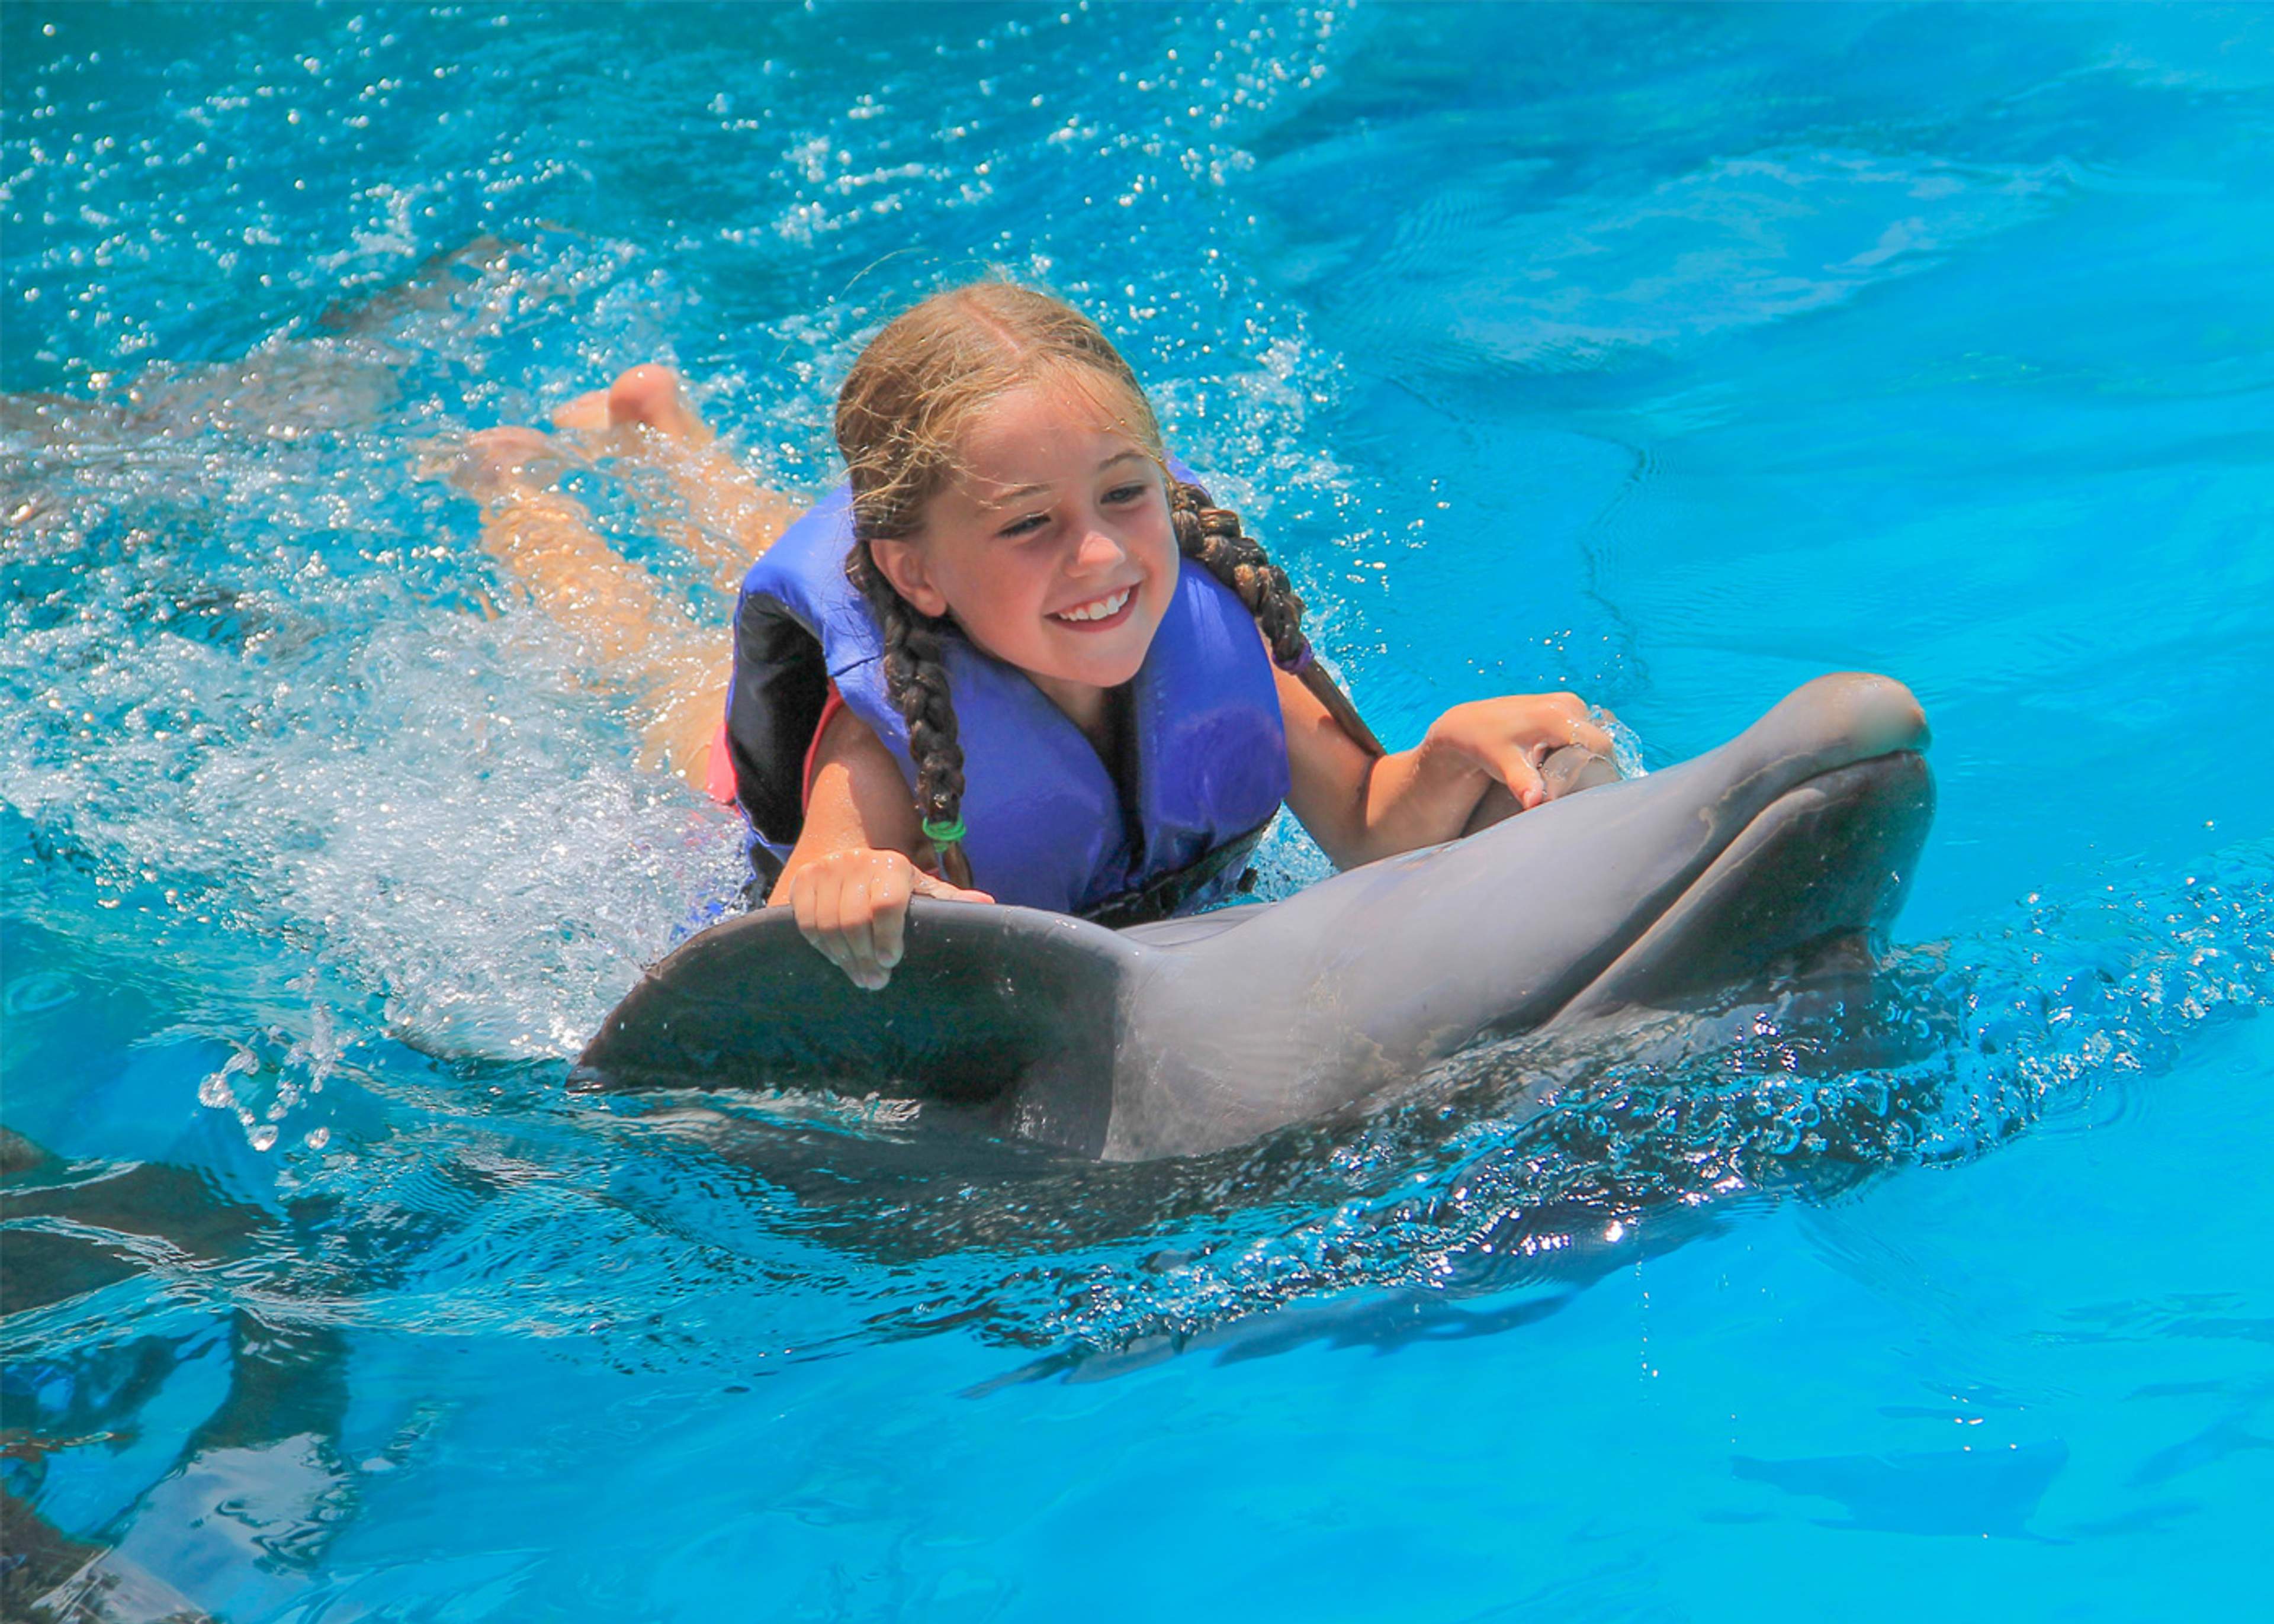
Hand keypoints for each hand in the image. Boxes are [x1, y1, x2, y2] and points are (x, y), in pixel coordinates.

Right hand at [781, 848, 992, 990]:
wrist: (854, 863)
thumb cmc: (897, 886)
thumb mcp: (923, 892)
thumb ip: (949, 901)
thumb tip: (987, 906)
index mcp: (892, 865)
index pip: (886, 904)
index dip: (888, 938)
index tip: (892, 961)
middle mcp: (856, 862)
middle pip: (854, 921)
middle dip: (865, 958)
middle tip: (875, 981)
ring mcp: (826, 870)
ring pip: (827, 925)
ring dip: (843, 958)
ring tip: (858, 975)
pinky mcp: (802, 880)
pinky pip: (805, 922)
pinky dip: (821, 946)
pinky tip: (836, 958)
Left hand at [1420, 693, 1616, 810]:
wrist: (1469, 724)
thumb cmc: (1486, 744)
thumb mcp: (1504, 765)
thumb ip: (1523, 783)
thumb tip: (1534, 803)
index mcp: (1557, 715)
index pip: (1601, 746)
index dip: (1600, 770)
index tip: (1583, 788)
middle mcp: (1568, 703)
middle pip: (1600, 742)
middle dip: (1590, 764)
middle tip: (1566, 782)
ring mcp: (1568, 701)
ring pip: (1593, 737)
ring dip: (1582, 755)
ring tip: (1555, 768)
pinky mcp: (1565, 705)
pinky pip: (1583, 730)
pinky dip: (1575, 745)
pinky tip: (1553, 756)